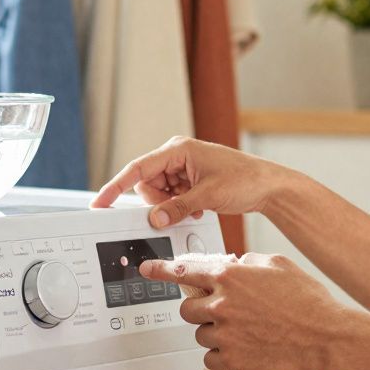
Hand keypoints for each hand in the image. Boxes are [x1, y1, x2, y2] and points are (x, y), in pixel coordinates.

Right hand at [90, 136, 291, 228]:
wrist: (268, 186)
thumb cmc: (244, 180)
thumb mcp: (207, 197)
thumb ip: (176, 208)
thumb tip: (154, 219)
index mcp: (177, 150)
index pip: (137, 169)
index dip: (115, 187)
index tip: (100, 201)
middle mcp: (177, 156)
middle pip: (147, 184)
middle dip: (158, 201)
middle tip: (180, 208)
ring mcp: (183, 168)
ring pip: (159, 193)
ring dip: (171, 205)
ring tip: (195, 206)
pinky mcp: (190, 179)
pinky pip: (172, 196)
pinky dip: (180, 206)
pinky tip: (198, 207)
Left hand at [140, 253, 361, 369]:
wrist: (326, 335)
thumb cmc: (308, 299)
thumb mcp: (277, 263)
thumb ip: (247, 261)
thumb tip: (235, 263)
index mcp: (230, 275)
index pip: (183, 271)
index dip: (161, 270)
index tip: (147, 269)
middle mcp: (221, 302)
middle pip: (187, 308)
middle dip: (200, 309)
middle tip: (220, 311)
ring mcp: (224, 332)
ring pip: (199, 334)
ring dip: (213, 332)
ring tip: (242, 332)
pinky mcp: (231, 359)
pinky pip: (209, 358)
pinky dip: (220, 355)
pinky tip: (241, 348)